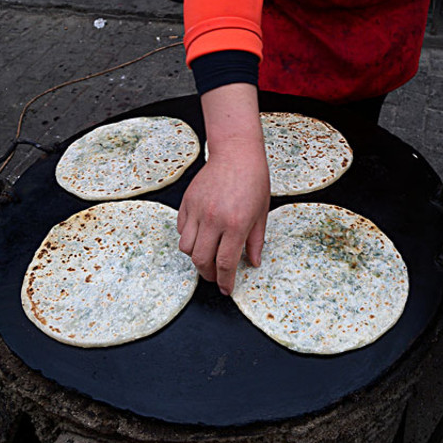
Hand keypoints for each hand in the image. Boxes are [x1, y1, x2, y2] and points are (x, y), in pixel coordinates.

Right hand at [177, 83, 268, 294]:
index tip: (226, 289)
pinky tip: (201, 236)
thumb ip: (255, 242)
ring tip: (207, 255)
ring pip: (186, 247)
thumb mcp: (261, 214)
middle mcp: (214, 219)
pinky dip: (189, 238)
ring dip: (196, 257)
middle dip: (208, 274)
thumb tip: (252, 264)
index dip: (225, 280)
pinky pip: (181, 229)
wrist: (236, 154)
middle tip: (216, 276)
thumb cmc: (254, 181)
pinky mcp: (187, 203)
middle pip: (202, 260)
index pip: (225, 262)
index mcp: (236, 224)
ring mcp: (198, 210)